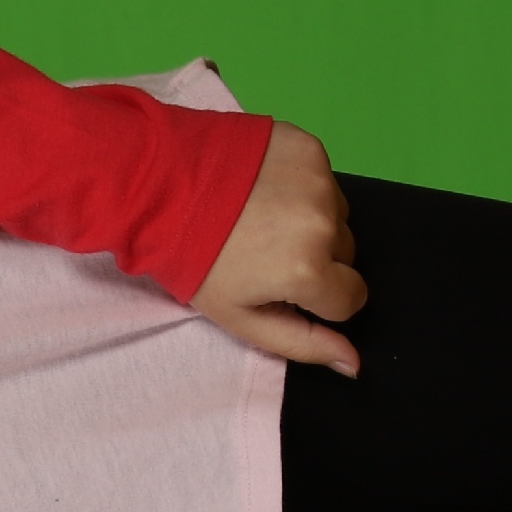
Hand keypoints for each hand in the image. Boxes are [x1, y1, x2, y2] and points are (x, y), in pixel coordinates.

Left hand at [188, 123, 365, 374]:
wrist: (157, 187)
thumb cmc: (195, 262)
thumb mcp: (241, 317)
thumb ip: (303, 343)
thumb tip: (354, 364)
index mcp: (309, 270)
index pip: (352, 297)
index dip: (319, 298)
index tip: (285, 285)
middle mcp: (324, 224)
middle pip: (345, 254)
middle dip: (316, 258)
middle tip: (265, 251)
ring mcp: (319, 180)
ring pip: (337, 215)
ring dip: (311, 220)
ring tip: (260, 218)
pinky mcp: (309, 147)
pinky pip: (323, 178)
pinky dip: (301, 185)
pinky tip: (262, 188)